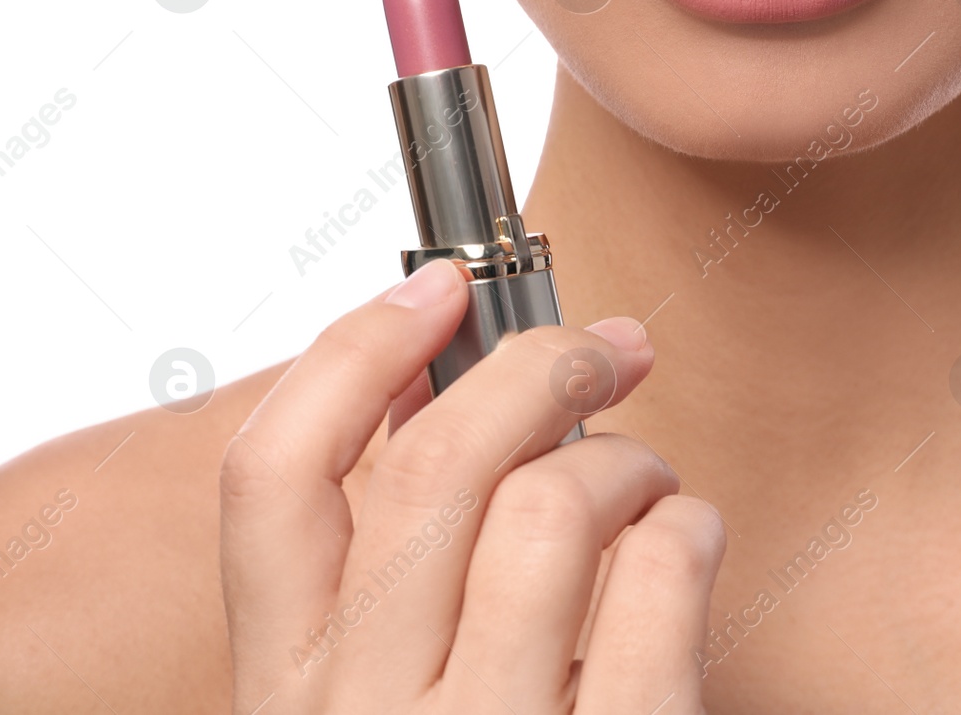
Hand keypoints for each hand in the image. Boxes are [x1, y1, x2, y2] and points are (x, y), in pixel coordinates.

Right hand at [219, 258, 724, 713]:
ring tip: (646, 482)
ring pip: (553, 506)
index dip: (353, 350)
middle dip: (538, 365)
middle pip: (437, 464)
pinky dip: (689, 527)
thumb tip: (439, 379)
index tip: (441, 286)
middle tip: (602, 350)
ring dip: (626, 459)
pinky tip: (687, 539)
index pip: (271, 475)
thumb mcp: (381, 687)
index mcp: (290, 683)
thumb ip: (395, 560)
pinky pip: (658, 583)